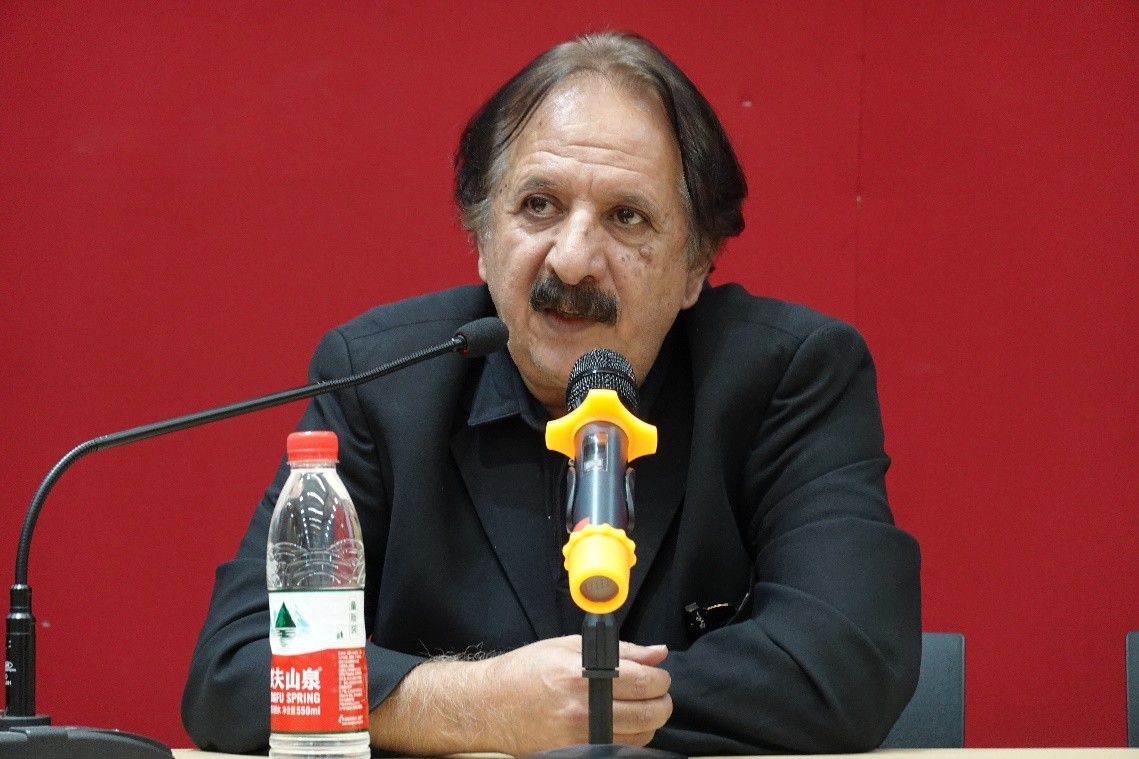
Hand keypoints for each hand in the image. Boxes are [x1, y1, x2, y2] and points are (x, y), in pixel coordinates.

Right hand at [369, 634, 671, 754]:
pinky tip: (620, 723)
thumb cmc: (525, 671)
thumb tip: (657, 653)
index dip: (661, 677)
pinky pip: (619, 749)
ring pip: (641, 736)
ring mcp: (579, 736)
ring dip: (649, 721)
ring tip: (636, 706)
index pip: (645, 681)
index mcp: (582, 675)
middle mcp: (583, 709)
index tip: (658, 674)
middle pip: (650, 713)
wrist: (487, 705)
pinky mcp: (574, 753)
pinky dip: (630, 738)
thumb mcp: (568, 647)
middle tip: (656, 692)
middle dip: (662, 701)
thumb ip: (619, 650)